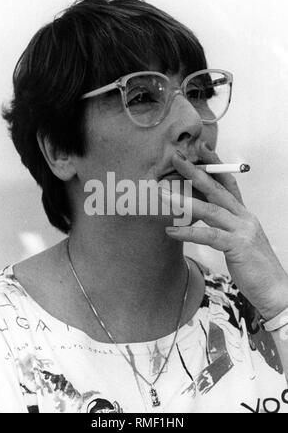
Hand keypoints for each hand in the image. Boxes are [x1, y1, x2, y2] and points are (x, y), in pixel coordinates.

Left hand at [165, 144, 287, 320]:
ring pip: (209, 209)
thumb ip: (224, 226)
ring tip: (163, 193)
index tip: (201, 149)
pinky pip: (209, 236)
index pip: (229, 183)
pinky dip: (188, 232)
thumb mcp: (239, 240)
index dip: (215, 165)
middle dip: (195, 172)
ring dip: (183, 200)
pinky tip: (171, 231)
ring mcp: (242, 230)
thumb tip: (200, 215)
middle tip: (177, 158)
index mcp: (245, 214)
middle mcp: (244, 217)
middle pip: (217, 189)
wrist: (275, 289)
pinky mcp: (238, 247)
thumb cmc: (254, 267)